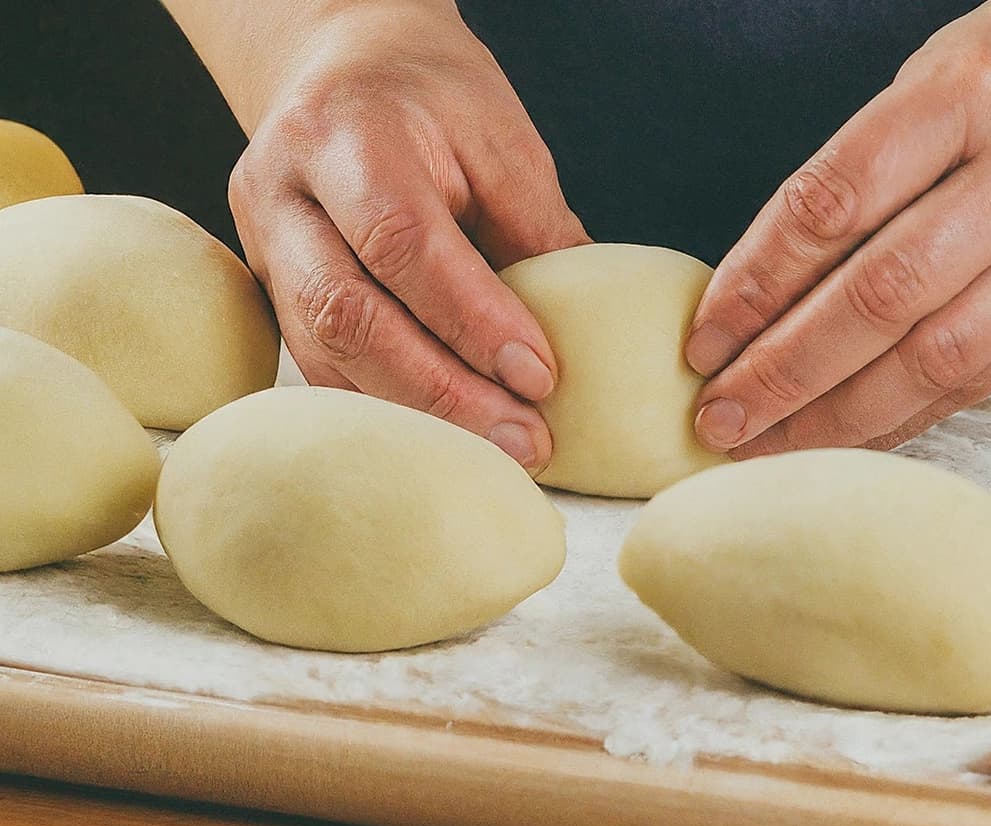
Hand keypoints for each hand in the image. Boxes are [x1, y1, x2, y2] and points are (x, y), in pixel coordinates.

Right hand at [219, 2, 587, 470]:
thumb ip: (536, 230)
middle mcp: (283, 193)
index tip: (541, 377)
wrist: (342, 67)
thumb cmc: (432, 98)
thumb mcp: (502, 139)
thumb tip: (585, 338)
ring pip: (323, 355)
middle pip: (347, 314)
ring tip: (499, 448)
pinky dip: (386, 406)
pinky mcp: (266, 289)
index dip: (473, 320)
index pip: (402, 241)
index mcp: (345, 135)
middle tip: (525, 441)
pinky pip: (319, 366)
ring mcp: (261, 246)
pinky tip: (447, 431)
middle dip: (442, 392)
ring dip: (416, 414)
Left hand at [685, 0, 990, 457]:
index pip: (831, 206)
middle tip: (717, 414)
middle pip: (880, 297)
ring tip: (765, 441)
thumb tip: (753, 307)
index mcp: (967, 96)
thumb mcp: (925, 90)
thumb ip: (851, 187)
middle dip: (782, 372)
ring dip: (834, 417)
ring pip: (933, 359)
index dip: (753, 284)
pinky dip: (900, 417)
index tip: (702, 340)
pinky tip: (842, 435)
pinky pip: (979, 382)